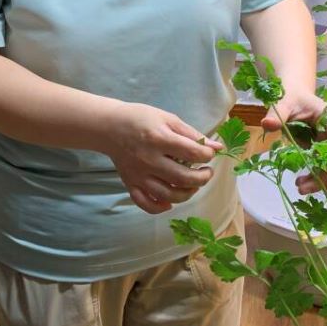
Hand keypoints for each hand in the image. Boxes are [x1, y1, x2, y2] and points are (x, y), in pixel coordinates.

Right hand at [103, 103, 224, 214]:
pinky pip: (147, 204)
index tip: (209, 153)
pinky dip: (161, 207)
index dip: (207, 155)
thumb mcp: (168, 119)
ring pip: (169, 195)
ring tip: (192, 184)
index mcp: (159, 139)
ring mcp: (139, 175)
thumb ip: (192, 134)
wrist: (109, 126)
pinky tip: (170, 201)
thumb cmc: (141, 118)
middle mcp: (149, 160)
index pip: (192, 153)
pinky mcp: (131, 184)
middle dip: (202, 178)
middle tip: (205, 172)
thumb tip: (217, 147)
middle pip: (183, 178)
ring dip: (188, 193)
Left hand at [262, 91, 326, 194]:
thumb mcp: (284, 103)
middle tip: (305, 188)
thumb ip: (278, 114)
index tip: (323, 176)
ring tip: (301, 188)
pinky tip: (300, 183)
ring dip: (322, 181)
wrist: (294, 97)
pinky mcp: (326, 152)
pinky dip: (317, 178)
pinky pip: (326, 169)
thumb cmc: (292, 98)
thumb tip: (267, 124)